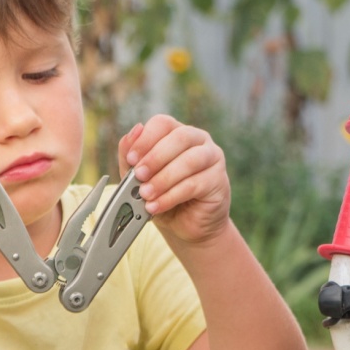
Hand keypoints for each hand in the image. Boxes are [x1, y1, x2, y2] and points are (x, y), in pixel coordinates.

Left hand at [119, 115, 229, 243]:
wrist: (185, 227)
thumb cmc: (163, 197)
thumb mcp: (139, 178)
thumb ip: (130, 156)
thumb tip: (133, 131)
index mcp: (177, 133)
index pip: (163, 123)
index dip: (145, 139)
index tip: (131, 159)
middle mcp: (198, 140)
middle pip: (179, 137)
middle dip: (155, 158)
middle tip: (139, 176)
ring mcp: (213, 158)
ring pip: (189, 161)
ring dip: (163, 179)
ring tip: (146, 195)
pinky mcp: (219, 181)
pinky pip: (194, 185)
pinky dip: (171, 196)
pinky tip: (157, 206)